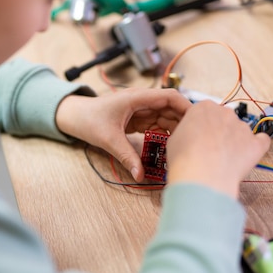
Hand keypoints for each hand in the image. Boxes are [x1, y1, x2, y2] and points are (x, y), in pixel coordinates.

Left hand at [56, 87, 191, 181]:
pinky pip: (157, 125)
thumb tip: (139, 175)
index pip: (170, 97)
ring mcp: (141, 110)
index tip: (197, 122)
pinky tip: (170, 147)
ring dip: (175, 130)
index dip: (186, 107)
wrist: (75, 117)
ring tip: (184, 146)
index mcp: (138, 98)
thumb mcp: (109, 139)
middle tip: (194, 140)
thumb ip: (126, 157)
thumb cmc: (89, 120)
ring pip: (166, 117)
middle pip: (171, 108)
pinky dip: (164, 134)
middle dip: (183, 122)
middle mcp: (142, 102)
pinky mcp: (138, 119)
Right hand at [166, 100, 270, 198]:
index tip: (200, 136)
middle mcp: (225, 113)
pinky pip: (262, 141)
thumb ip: (188, 129)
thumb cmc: (185, 159)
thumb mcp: (175, 137)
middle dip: (219, 131)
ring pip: (241, 130)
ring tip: (224, 159)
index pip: (205, 111)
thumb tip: (192, 135)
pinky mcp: (256, 143)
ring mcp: (242, 127)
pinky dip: (257, 146)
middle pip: (224, 118)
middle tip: (211, 149)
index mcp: (203, 107)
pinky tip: (248, 154)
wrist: (201, 177)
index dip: (202, 125)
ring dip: (235, 141)